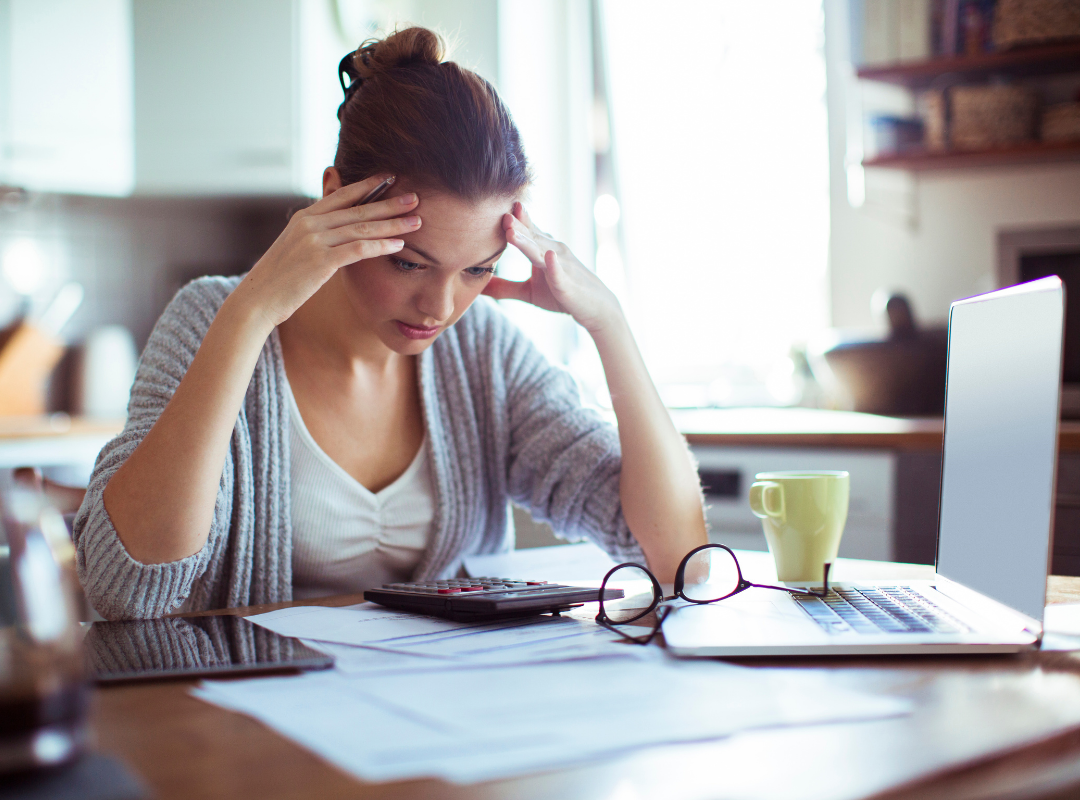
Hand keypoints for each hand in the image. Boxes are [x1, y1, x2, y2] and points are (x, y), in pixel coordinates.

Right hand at [233, 175, 420, 330]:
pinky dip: (381, 246)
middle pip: (358, 209)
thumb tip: (336, 234)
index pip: (342, 195)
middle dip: (389, 202)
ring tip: (416, 220)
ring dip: (392, 224)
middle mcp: (309, 223)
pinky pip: (358, 249)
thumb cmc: (279, 280)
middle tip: (416, 197)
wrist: (257, 300)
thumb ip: (315, 237)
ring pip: (362, 227)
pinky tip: (400, 245)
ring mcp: (314, 241)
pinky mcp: (320, 261)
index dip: (368, 186)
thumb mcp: (295, 250)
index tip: (390, 178)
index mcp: (304, 217)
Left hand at [484, 202, 621, 333]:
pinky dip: (554, 266)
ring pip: (541, 252)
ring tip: (511, 231)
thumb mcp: (528, 292)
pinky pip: (559, 274)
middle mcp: (553, 252)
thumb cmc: (561, 295)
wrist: (595, 308)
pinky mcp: (568, 285)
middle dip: (517, 225)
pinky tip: (549, 257)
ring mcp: (562, 267)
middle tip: (501, 213)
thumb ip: (504, 287)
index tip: (496, 206)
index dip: (514, 220)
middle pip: (531, 237)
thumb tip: (477, 286)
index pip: (526, 231)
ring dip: (527, 242)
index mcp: (542, 250)